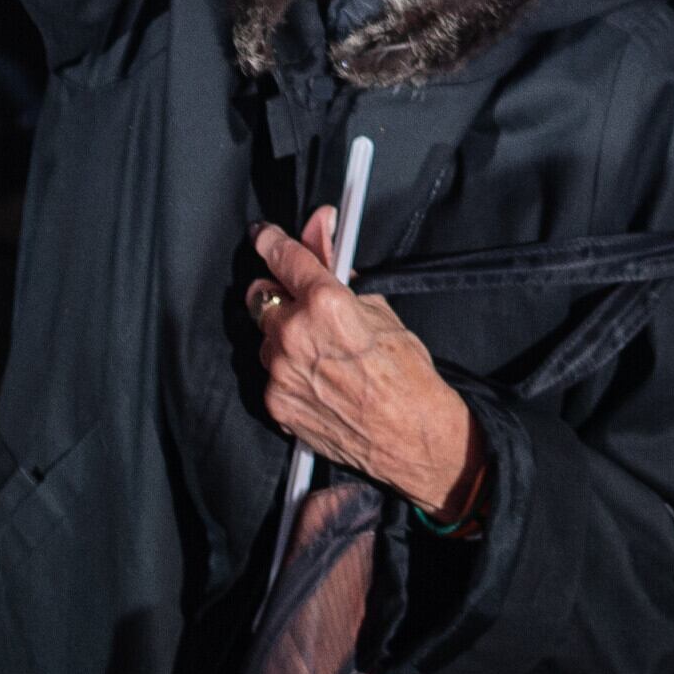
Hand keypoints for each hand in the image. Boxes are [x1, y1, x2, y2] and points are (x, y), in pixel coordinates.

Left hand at [247, 206, 479, 515]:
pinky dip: (288, 371)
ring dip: (284, 337)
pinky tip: (318, 380)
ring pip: (266, 337)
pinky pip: (271, 374)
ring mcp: (280, 372)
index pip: (283, 257)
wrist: (411, 437)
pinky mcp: (276, 403)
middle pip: (263, 297)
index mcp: (324, 304)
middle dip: (280, 295)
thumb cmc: (407, 374)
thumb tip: (322, 238)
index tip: (264, 235)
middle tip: (304, 305)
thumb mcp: (379, 310)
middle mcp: (295, 335)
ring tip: (321, 353)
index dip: (271, 240)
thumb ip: (339, 272)